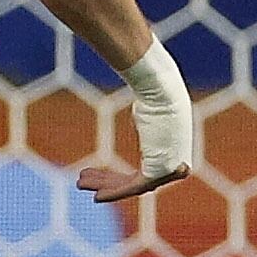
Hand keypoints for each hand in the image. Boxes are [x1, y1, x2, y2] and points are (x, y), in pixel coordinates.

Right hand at [82, 40, 194, 203]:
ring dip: (107, 187)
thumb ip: (141, 98)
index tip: (99, 175)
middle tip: (84, 180)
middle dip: (110, 182)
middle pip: (139, 179)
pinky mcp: (160, 169)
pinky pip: (134, 186)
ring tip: (82, 182)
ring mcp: (169, 164)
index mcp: (172, 142)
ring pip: (134, 184)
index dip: (121, 175)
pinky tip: (96, 196)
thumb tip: (130, 60)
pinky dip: (115, 192)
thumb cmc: (152, 82)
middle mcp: (175, 156)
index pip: (147, 167)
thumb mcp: (147, 97)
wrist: (160, 85)